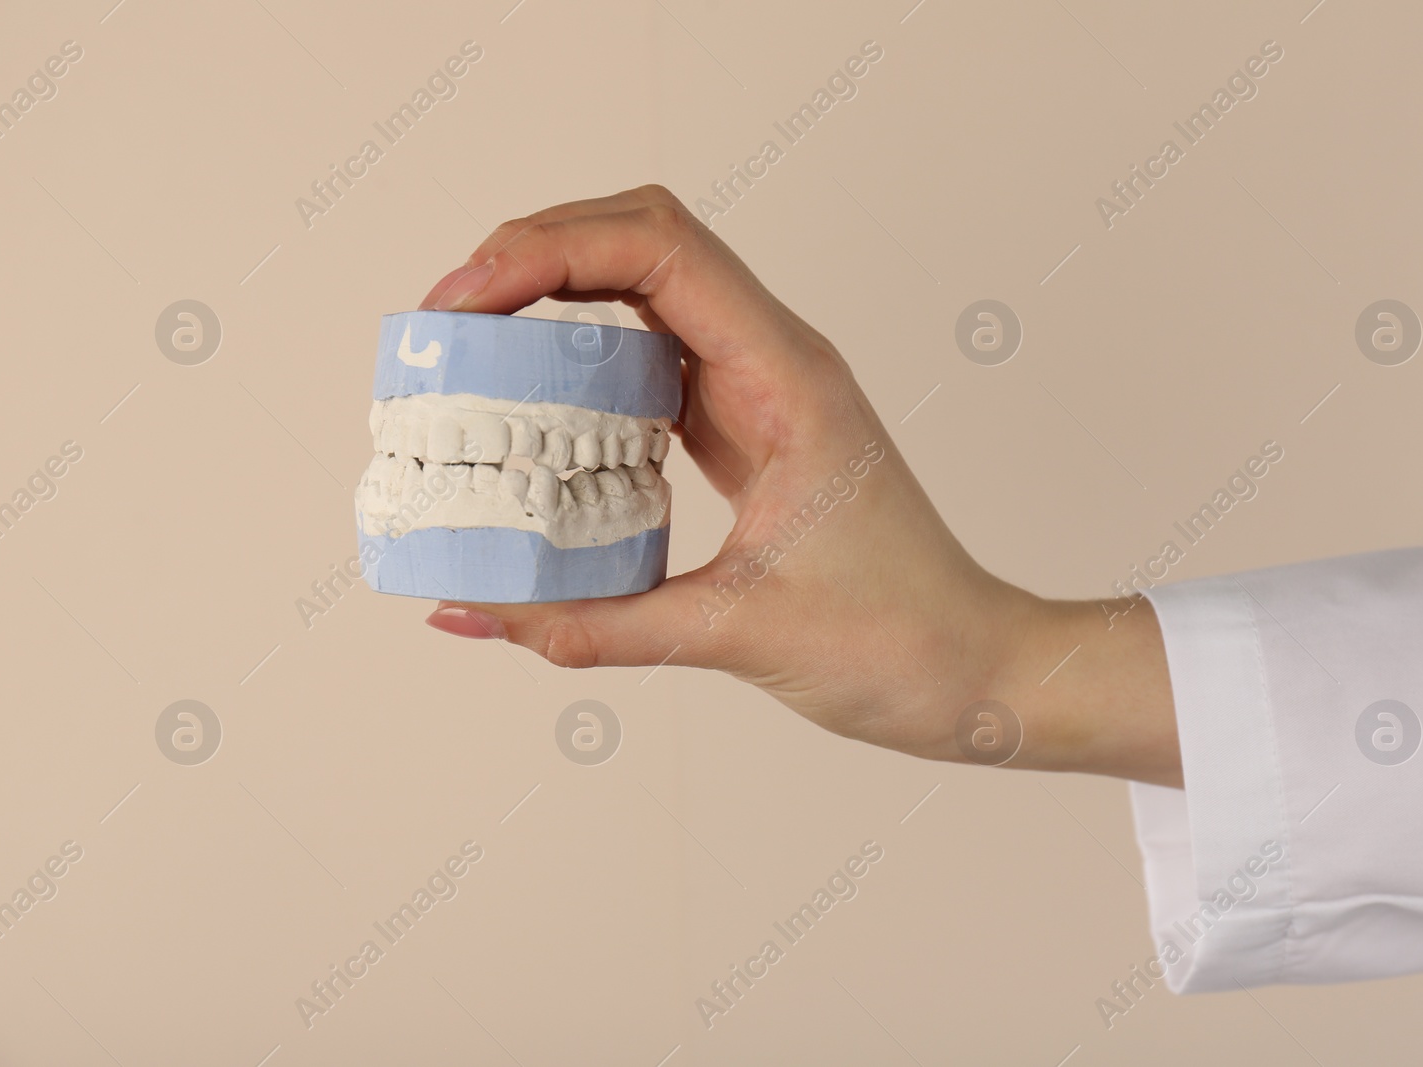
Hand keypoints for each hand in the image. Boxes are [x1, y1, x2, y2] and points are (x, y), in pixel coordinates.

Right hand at [416, 185, 1180, 786]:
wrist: (975, 668)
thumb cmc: (897, 641)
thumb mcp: (733, 634)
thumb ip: (593, 626)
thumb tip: (473, 612)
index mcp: (786, 377)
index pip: (658, 251)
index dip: (547, 250)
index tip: (464, 301)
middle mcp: (774, 361)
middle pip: (641, 242)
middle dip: (534, 255)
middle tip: (447, 318)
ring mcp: (760, 390)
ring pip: (644, 293)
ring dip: (554, 299)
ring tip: (470, 349)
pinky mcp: (746, 429)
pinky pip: (652, 363)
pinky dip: (583, 364)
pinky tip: (530, 408)